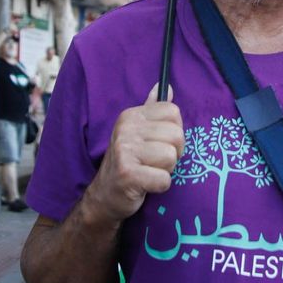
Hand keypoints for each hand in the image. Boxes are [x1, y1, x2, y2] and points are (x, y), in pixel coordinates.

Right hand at [86, 88, 184, 223]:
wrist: (105, 195)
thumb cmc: (128, 162)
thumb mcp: (137, 132)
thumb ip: (152, 109)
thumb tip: (168, 87)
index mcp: (131, 115)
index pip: (173, 112)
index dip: (174, 131)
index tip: (160, 143)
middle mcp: (126, 129)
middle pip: (177, 135)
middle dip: (173, 153)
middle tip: (154, 162)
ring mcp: (125, 151)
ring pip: (171, 157)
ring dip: (166, 170)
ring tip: (149, 171)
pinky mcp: (128, 175)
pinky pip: (164, 179)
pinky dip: (160, 186)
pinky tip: (146, 185)